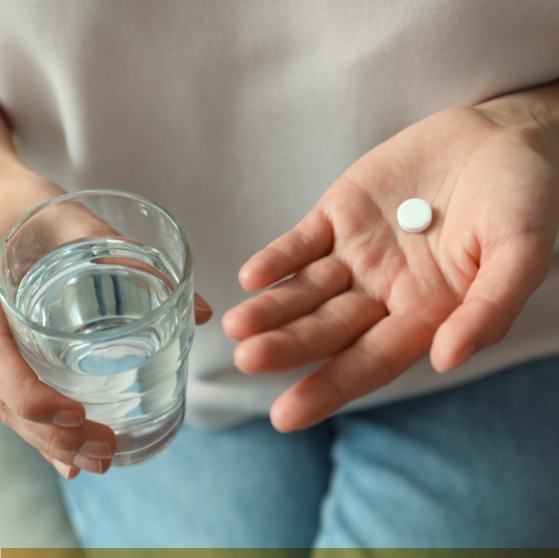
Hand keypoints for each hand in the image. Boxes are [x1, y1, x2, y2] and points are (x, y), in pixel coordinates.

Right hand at [0, 166, 212, 477]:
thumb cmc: (30, 209)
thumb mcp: (73, 225)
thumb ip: (131, 258)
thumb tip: (203, 312)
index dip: (33, 400)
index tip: (78, 415)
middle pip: (7, 404)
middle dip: (54, 437)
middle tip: (106, 454)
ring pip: (11, 411)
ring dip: (52, 444)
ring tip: (100, 461)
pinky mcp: (10, 351)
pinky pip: (16, 398)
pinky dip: (43, 430)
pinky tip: (71, 455)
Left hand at [223, 85, 558, 431]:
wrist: (501, 137)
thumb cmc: (522, 200)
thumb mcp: (522, 255)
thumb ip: (488, 309)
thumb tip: (446, 360)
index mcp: (424, 313)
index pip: (369, 361)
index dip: (329, 387)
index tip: (286, 416)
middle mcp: (383, 292)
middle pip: (327, 328)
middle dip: (287, 346)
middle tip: (247, 361)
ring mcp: (357, 254)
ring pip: (306, 289)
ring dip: (272, 307)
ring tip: (237, 325)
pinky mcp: (340, 214)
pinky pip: (302, 241)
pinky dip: (278, 257)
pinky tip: (251, 276)